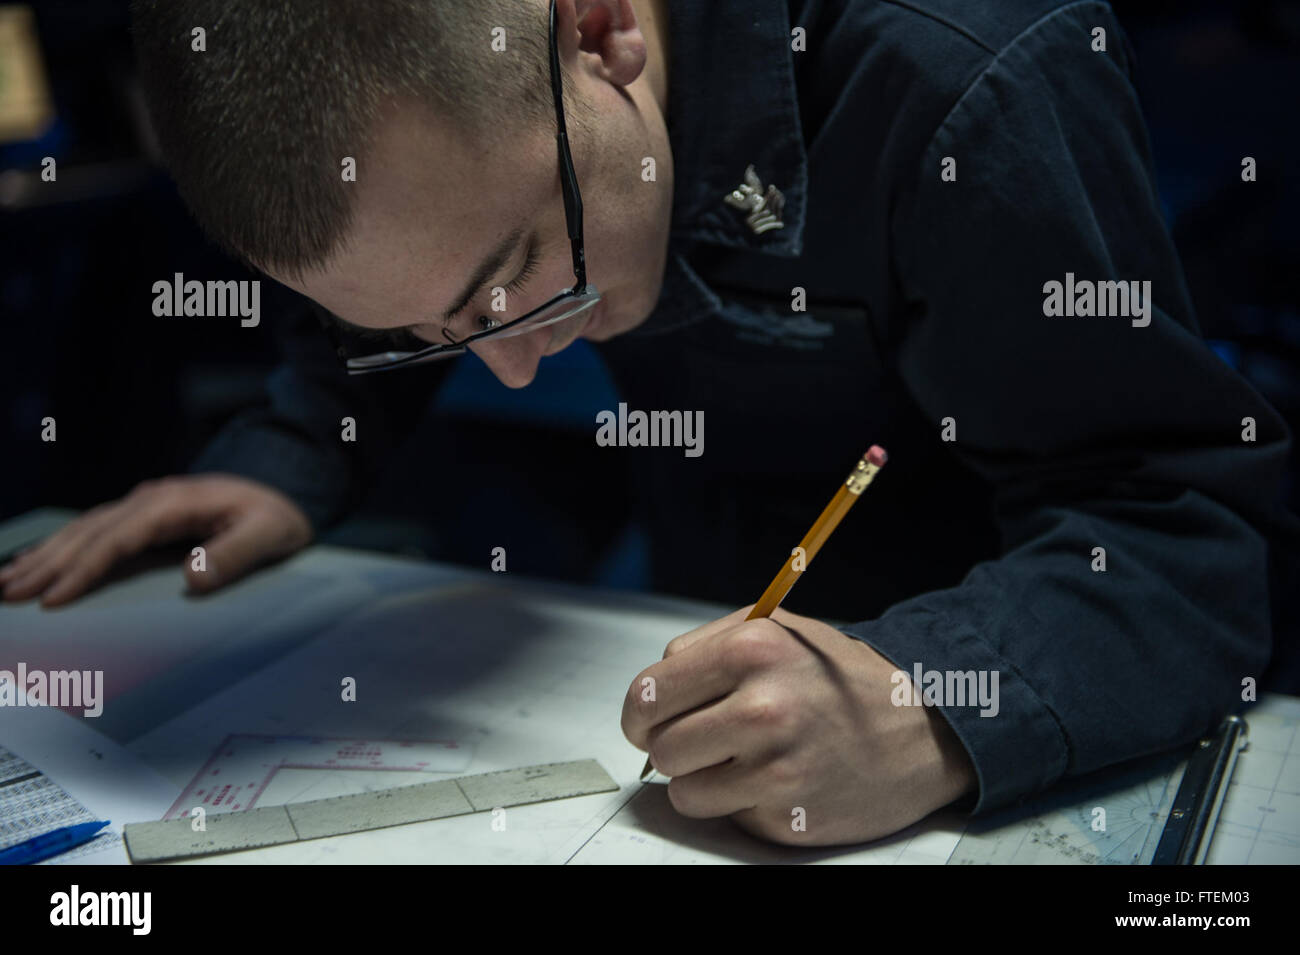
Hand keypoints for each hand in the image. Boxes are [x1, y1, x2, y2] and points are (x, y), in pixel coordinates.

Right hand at [0, 474, 311, 606]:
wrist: (284, 495)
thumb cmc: (277, 518)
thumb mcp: (270, 535)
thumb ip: (236, 555)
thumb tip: (194, 579)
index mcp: (175, 502)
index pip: (119, 537)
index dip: (84, 567)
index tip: (53, 597)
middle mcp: (151, 499)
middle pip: (90, 532)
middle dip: (47, 564)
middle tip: (8, 594)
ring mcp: (145, 505)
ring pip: (84, 530)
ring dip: (45, 555)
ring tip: (7, 581)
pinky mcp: (144, 516)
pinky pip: (94, 531)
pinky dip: (62, 548)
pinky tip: (36, 562)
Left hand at [622, 606, 976, 845]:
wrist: (919, 725)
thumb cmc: (838, 677)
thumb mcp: (776, 630)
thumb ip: (705, 648)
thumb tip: (649, 694)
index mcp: (750, 648)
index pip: (648, 693)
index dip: (641, 713)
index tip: (650, 721)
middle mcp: (762, 705)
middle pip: (660, 746)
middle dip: (674, 746)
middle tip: (706, 740)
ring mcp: (777, 765)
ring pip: (683, 791)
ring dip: (703, 781)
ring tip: (744, 760)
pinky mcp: (789, 813)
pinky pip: (726, 816)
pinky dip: (740, 804)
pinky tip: (776, 779)